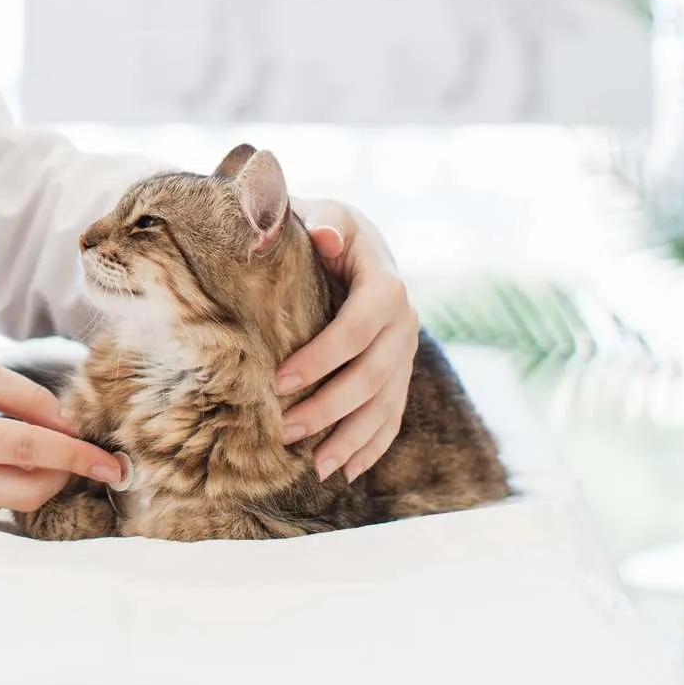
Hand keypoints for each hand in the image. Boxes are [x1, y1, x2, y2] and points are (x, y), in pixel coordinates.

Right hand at [0, 351, 125, 518]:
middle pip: (32, 490)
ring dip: (34, 473)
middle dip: (65, 473)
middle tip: (81, 448)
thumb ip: (23, 394)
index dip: (79, 457)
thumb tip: (71, 425)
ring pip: (14, 499)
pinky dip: (4, 480)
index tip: (116, 465)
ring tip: (13, 436)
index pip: (31, 451)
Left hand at [275, 199, 418, 483]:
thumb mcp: (321, 213)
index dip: (321, 358)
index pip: (356, 328)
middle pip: (372, 375)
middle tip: (285, 431)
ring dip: (351, 439)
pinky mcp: (400, 371)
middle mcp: (404, 321)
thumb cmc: (323, 227)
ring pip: (385, 405)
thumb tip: (325, 235)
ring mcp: (405, 351)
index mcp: (385, 283)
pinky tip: (347, 471)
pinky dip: (372, 446)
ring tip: (316, 467)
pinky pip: (393, 415)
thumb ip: (321, 221)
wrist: (353, 241)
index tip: (278, 382)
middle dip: (329, 408)